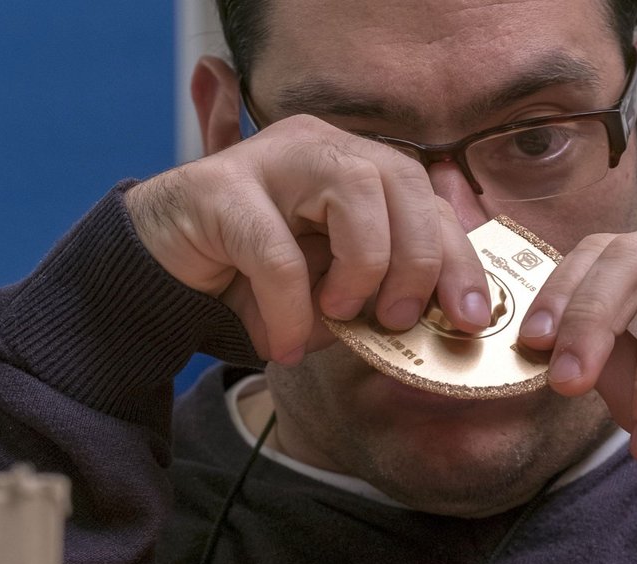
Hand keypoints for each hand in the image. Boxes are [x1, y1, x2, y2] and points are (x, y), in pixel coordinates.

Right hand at [124, 115, 491, 364]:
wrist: (163, 278)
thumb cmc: (259, 284)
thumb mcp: (335, 294)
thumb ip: (384, 296)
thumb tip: (443, 324)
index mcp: (358, 166)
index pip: (429, 200)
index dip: (458, 258)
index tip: (472, 317)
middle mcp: (320, 146)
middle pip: (403, 181)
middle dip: (417, 261)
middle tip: (399, 319)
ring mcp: (269, 157)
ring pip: (353, 192)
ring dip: (362, 267)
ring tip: (339, 313)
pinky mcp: (218, 188)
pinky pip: (277, 252)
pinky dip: (290, 309)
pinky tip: (284, 343)